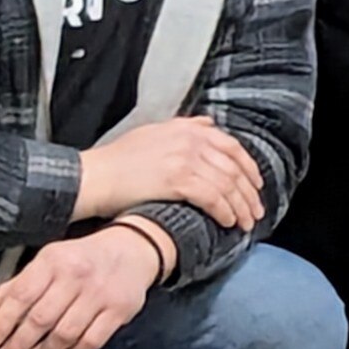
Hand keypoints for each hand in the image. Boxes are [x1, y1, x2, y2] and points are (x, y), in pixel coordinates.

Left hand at [0, 225, 163, 348]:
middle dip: (17, 345)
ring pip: (64, 334)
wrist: (133, 249)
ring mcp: (101, 293)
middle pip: (40, 319)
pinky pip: (90, 341)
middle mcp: (77, 275)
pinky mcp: (120, 309)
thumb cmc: (82, 260)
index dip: (3, 321)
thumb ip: (14, 288)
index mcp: (54, 261)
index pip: (22, 294)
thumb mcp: (47, 264)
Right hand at [73, 114, 262, 232]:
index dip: (248, 167)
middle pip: (234, 167)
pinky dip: (224, 211)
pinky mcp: (177, 179)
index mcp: (188, 128)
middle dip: (249, 192)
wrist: (92, 177)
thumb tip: (209, 125)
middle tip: (256, 211)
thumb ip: (184, 127)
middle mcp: (191, 140)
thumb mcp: (153, 133)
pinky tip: (227, 222)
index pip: (232, 146)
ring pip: (227, 184)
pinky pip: (212, 197)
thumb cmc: (117, 160)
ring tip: (246, 223)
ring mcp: (185, 158)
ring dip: (240, 206)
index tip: (256, 185)